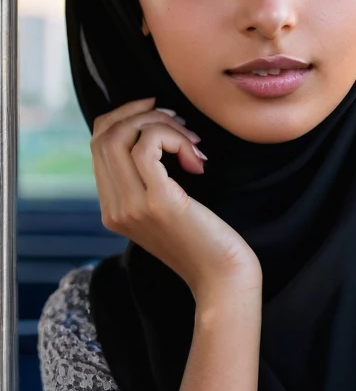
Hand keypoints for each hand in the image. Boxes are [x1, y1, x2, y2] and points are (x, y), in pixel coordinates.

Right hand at [91, 97, 260, 299]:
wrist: (223, 278)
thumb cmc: (206, 240)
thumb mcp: (169, 208)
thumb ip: (151, 180)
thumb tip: (156, 130)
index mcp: (112, 209)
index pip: (98, 144)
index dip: (124, 117)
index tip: (158, 112)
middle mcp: (114, 208)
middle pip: (104, 135)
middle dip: (141, 114)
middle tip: (178, 120)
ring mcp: (131, 206)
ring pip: (121, 136)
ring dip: (161, 124)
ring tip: (192, 141)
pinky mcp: (157, 203)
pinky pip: (147, 147)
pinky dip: (173, 137)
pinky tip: (196, 157)